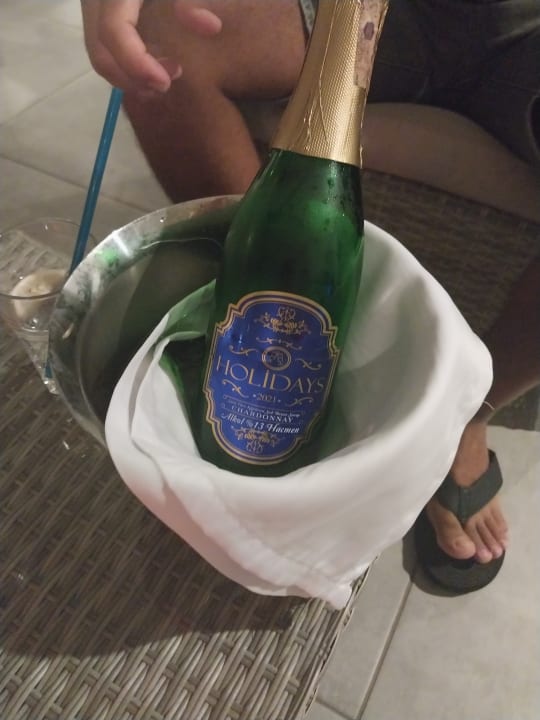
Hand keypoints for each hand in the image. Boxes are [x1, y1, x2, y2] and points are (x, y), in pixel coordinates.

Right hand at [81, 0, 221, 95]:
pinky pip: (104, 43)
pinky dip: (127, 62)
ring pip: (99, 53)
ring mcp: (94, 0)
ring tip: (168, 73)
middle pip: (100, 52)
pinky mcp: (99, 5)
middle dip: (134, 77)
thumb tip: (210, 27)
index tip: (167, 80)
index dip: (136, 64)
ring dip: (131, 75)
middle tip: (172, 78)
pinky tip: (155, 63)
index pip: (113, 32)